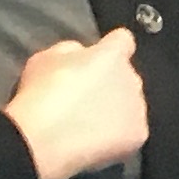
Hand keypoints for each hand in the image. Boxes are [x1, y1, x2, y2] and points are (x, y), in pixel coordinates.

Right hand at [3, 29, 147, 178]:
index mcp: (112, 55)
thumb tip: (81, 54)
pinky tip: (96, 138)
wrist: (43, 137)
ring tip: (88, 122)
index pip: (124, 40)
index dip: (111, 47)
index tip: (100, 57)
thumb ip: (71, 51)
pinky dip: (118, 134)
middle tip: (86, 97)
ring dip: (116, 109)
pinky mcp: (138, 133)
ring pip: (131, 104)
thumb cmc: (40, 94)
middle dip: (111, 82)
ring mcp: (138, 107)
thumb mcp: (46, 58)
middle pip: (126, 76)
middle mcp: (132, 78)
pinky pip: (132, 130)